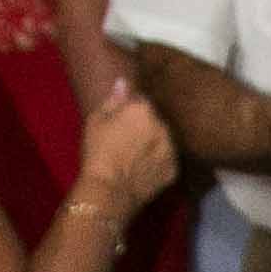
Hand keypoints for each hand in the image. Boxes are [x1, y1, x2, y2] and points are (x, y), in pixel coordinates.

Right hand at [75, 76, 177, 207]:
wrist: (109, 190)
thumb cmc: (97, 152)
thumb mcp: (96, 120)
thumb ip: (113, 99)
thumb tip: (123, 82)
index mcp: (144, 109)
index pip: (141, 101)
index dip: (129, 111)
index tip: (120, 123)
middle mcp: (163, 125)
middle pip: (155, 120)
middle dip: (145, 126)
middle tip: (127, 142)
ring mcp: (172, 148)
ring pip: (164, 140)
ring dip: (154, 144)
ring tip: (135, 158)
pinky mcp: (174, 170)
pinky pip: (167, 160)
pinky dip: (158, 163)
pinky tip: (143, 170)